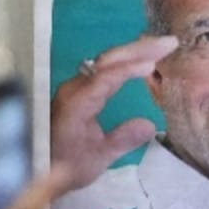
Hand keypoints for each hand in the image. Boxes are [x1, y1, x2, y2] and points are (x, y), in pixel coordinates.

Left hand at [49, 35, 179, 183]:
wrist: (39, 165)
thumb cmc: (66, 165)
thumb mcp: (97, 158)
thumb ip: (122, 140)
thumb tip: (150, 124)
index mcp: (77, 102)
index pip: (105, 78)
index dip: (129, 69)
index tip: (153, 64)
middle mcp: (75, 87)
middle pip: (109, 60)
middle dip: (139, 49)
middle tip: (169, 43)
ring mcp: (77, 86)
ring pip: (107, 60)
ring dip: (134, 51)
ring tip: (161, 46)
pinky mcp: (81, 89)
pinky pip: (105, 68)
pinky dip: (126, 61)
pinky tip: (141, 59)